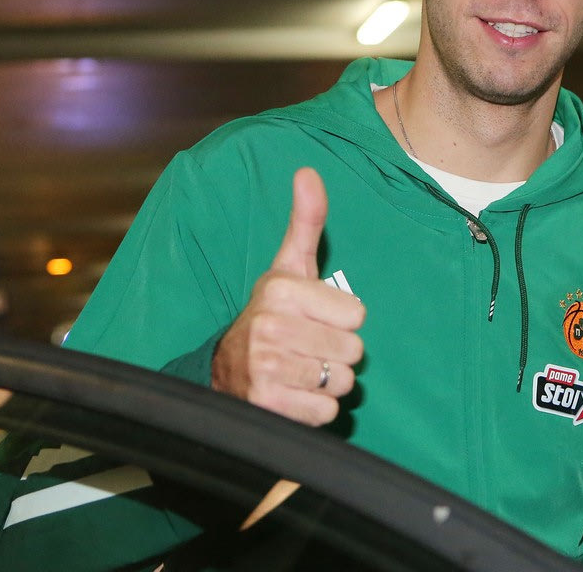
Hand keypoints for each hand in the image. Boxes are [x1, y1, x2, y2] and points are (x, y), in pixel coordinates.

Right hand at [212, 167, 364, 425]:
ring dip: (327, 382)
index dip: (341, 320)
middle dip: (337, 354)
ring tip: (300, 371)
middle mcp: (268, 326)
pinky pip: (325, 412)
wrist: (225, 372)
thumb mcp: (288, 267)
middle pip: (354, 350)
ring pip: (342, 382)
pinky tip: (293, 395)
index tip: (313, 319)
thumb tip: (308, 171)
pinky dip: (315, 410)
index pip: (357, 314)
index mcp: (278, 288)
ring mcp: (266, 368)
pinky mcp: (268, 405)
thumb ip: (306, 222)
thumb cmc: (271, 315)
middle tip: (307, 348)